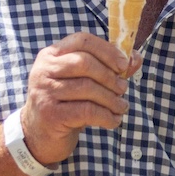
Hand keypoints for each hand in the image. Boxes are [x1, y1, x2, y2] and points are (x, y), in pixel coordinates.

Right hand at [20, 32, 140, 165]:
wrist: (38, 135)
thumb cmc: (66, 103)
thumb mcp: (84, 82)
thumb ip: (108, 68)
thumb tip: (135, 58)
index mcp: (52, 55)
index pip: (82, 40)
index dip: (107, 50)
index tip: (123, 65)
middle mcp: (44, 69)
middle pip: (84, 63)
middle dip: (110, 76)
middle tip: (123, 89)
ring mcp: (45, 91)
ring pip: (87, 87)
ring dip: (112, 99)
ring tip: (121, 107)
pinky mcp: (51, 114)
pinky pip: (86, 110)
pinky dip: (106, 116)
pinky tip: (114, 121)